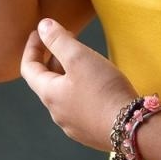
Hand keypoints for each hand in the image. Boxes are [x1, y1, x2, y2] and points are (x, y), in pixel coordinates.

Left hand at [20, 18, 136, 151]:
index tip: (39, 32)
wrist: (131, 129)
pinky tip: (97, 85)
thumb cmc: (103, 90)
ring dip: (68, 74)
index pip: (29, 68)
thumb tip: (42, 26)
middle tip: (68, 39)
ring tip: (85, 60)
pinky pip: (79, 107)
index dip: (32, 47)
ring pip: (64, 95)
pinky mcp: (90, 133)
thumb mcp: (79, 57)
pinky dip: (81, 90)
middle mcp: (57, 113)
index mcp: (49, 94)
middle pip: (47, 82)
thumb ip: (58, 40)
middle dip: (53, 58)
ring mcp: (73, 126)